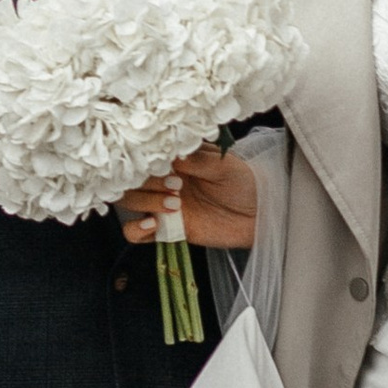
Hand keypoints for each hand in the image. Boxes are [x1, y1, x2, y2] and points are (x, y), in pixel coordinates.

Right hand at [120, 147, 258, 250]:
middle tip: (176, 187)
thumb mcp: (224, 166)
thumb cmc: (245, 184)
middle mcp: (163, 181)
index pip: (144, 155)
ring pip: (128, 202)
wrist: (259, 216)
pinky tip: (154, 223)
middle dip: (147, 183)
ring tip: (174, 204)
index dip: (148, 160)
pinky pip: (135, 232)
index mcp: (175, 160)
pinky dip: (136, 228)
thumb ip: (197, 161)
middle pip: (130, 179)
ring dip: (144, 202)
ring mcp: (161, 205)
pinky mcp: (166, 229)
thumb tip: (171, 155)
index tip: (167, 167)